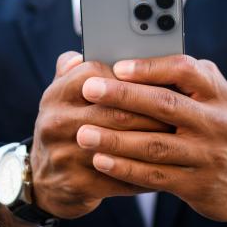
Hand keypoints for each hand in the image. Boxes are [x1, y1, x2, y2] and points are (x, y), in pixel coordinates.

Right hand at [27, 51, 169, 220]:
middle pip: (116, 111)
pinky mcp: (76, 184)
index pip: (99, 74)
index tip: (163, 79)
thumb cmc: (68, 128)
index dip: (134, 78)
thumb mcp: (64, 96)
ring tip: (180, 137)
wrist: (43, 181)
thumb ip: (80, 69)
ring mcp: (64, 154)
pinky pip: (121, 177)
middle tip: (183, 112)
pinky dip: (146, 173)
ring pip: (121, 144)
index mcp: (57, 94)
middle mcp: (56, 122)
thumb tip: (101, 42)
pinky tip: (167, 168)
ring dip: (154, 141)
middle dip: (153, 112)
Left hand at [76, 55, 226, 226]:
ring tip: (83, 132)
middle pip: (165, 104)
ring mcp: (208, 155)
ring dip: (115, 139)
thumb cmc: (221, 131)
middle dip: (122, 96)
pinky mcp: (197, 185)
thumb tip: (133, 59)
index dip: (150, 67)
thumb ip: (186, 81)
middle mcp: (217, 122)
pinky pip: (155, 176)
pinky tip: (101, 161)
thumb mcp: (218, 101)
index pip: (185, 70)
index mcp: (219, 94)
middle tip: (87, 89)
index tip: (117, 66)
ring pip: (155, 144)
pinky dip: (125, 168)